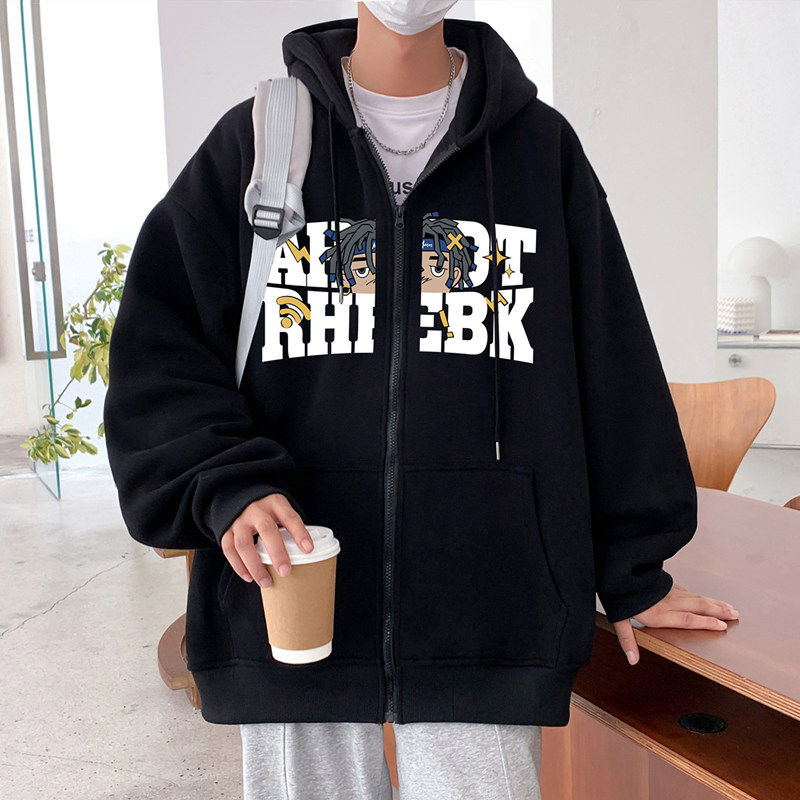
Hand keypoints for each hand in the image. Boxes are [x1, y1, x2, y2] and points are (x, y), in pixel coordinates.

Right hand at [220, 493, 312, 588]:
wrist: (240, 498)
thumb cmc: (267, 510)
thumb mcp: (281, 510)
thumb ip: (290, 527)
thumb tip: (305, 553)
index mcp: (274, 503)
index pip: (289, 516)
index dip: (299, 532)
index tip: (308, 549)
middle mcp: (256, 510)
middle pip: (267, 529)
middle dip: (277, 552)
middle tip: (285, 572)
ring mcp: (239, 520)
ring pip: (244, 543)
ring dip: (255, 565)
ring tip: (267, 582)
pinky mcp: (226, 530)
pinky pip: (229, 549)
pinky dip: (238, 566)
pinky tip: (249, 577)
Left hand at [612, 582, 738, 664]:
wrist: (617, 569)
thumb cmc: (619, 595)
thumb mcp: (619, 619)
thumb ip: (627, 640)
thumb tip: (633, 660)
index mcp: (659, 613)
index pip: (688, 619)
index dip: (706, 623)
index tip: (722, 626)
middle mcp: (668, 602)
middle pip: (698, 606)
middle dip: (718, 611)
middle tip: (736, 614)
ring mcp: (669, 591)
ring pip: (696, 597)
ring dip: (714, 602)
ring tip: (729, 606)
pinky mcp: (666, 583)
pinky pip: (688, 590)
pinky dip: (700, 595)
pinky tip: (706, 597)